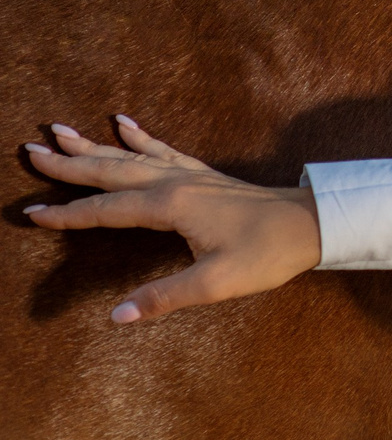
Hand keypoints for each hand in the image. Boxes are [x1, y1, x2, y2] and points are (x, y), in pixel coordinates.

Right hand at [22, 117, 320, 323]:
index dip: (68, 215)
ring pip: (131, 155)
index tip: (32, 214)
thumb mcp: (216, 283)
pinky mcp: (204, 174)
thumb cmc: (268, 254)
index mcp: (170, 207)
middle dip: (68, 164)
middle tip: (29, 149)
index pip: (106, 211)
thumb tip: (116, 316)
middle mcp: (175, 183)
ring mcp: (190, 174)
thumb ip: (164, 297)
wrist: (314, 223)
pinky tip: (124, 123)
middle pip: (111, 171)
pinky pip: (162, 149)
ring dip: (94, 146)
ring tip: (61, 130)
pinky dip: (139, 136)